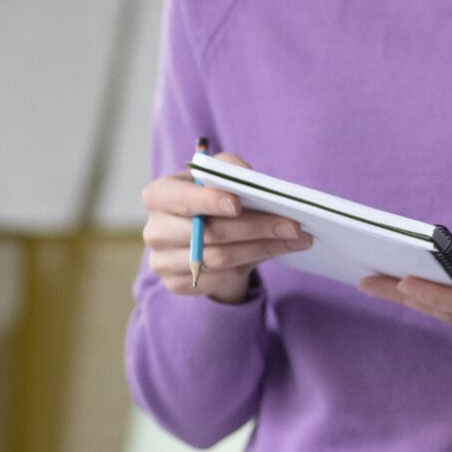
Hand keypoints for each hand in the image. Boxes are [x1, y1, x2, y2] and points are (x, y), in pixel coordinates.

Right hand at [141, 152, 311, 301]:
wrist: (201, 239)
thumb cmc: (211, 199)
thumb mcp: (217, 176)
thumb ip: (228, 167)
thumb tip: (247, 175)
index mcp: (159, 195)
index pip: (179, 198)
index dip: (207, 201)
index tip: (236, 204)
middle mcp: (155, 230)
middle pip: (208, 232)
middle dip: (255, 227)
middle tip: (292, 224)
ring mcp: (162, 261)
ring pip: (219, 258)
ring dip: (263, 247)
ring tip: (296, 238)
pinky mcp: (177, 284)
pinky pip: (219, 278)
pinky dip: (253, 263)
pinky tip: (278, 250)